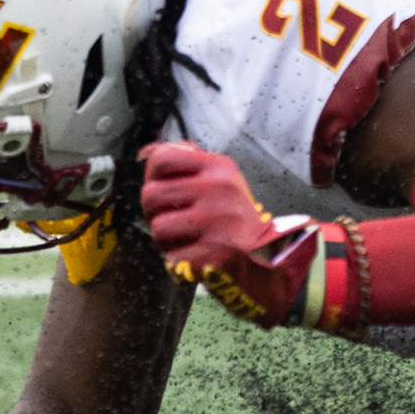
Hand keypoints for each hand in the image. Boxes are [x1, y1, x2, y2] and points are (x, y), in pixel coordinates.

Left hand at [141, 142, 363, 332]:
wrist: (269, 259)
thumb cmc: (235, 218)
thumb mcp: (220, 179)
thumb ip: (187, 163)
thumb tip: (145, 152)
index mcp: (218, 167)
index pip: (162, 158)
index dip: (152, 176)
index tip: (163, 189)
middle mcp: (217, 190)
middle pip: (150, 195)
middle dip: (153, 212)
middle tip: (172, 220)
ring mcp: (216, 223)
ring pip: (157, 228)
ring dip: (164, 240)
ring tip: (184, 241)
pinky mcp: (214, 254)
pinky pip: (171, 256)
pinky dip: (178, 261)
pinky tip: (195, 257)